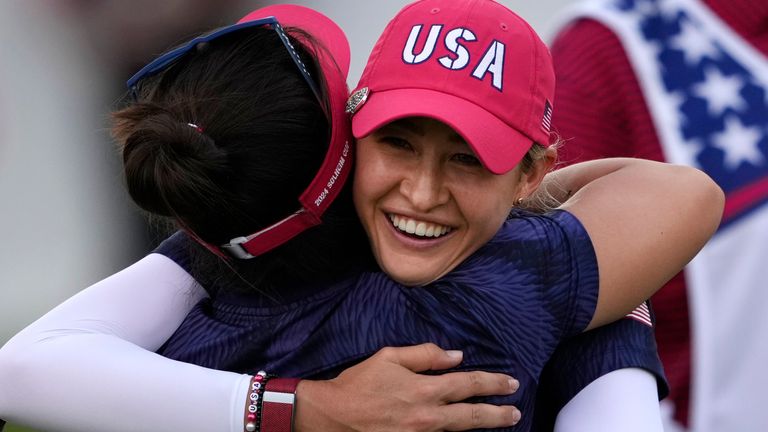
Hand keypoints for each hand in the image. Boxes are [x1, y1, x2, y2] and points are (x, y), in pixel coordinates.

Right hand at [294, 343, 520, 430]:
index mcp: (424, 389)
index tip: (510, 382)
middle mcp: (427, 416)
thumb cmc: (359, 383)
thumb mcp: (389, 357)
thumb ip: (425, 355)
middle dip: (498, 413)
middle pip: (472, 416)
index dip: (492, 383)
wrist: (333, 416)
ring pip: (459, 431)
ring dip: (483, 426)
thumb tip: (456, 356)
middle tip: (516, 411)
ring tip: (502, 421)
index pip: (467, 385)